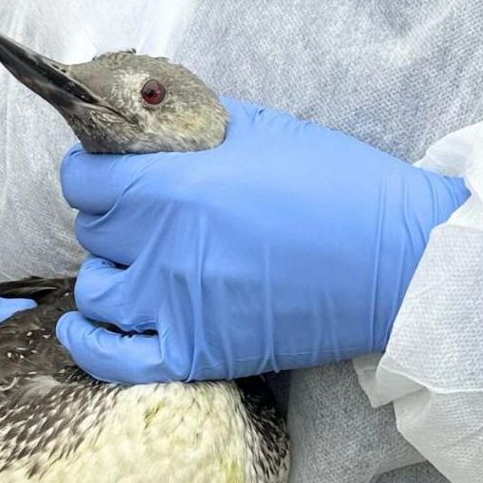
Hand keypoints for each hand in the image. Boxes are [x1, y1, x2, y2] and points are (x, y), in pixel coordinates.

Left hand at [57, 97, 467, 382]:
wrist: (398, 260)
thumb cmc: (338, 186)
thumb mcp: (262, 130)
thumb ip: (193, 126)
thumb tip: (151, 123)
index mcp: (173, 189)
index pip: (85, 181)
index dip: (90, 173)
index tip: (103, 173)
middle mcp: (162, 249)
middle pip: (92, 232)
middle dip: (111, 218)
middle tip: (142, 215)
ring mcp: (176, 308)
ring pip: (95, 291)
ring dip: (107, 273)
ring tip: (135, 264)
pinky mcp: (196, 353)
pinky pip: (114, 359)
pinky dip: (90, 345)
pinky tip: (86, 327)